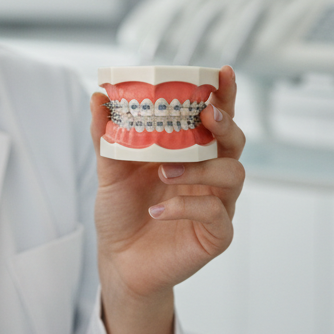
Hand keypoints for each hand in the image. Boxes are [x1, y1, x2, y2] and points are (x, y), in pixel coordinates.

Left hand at [91, 65, 245, 306]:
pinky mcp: (217, 234)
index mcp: (191, 153)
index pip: (214, 119)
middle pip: (235, 142)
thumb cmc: (122, 212)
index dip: (223, 94)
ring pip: (232, 175)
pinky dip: (186, 206)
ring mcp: (218, 205)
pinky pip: (215, 214)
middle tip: (206, 115)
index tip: (222, 71)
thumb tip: (98, 97)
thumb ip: (106, 136)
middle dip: (226, 124)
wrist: (119, 261)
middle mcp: (211, 176)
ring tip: (164, 170)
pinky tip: (158, 209)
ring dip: (200, 168)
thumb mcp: (110, 171)